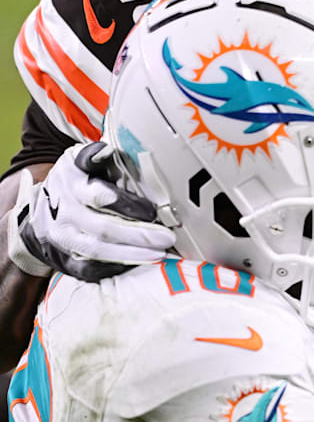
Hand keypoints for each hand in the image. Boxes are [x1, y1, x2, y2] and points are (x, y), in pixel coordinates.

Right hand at [8, 142, 175, 281]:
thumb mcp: (79, 161)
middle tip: (167, 238)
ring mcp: (62, 239)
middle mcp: (64, 212)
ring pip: (97, 252)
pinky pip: (89, 270)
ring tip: (159, 254)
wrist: (39, 211)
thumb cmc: (72, 182)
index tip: (154, 211)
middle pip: (104, 228)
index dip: (130, 206)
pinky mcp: (63, 260)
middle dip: (139, 235)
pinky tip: (137, 265)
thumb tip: (110, 150)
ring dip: (131, 255)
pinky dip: (114, 269)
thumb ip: (97, 156)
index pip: (101, 196)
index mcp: (71, 183)